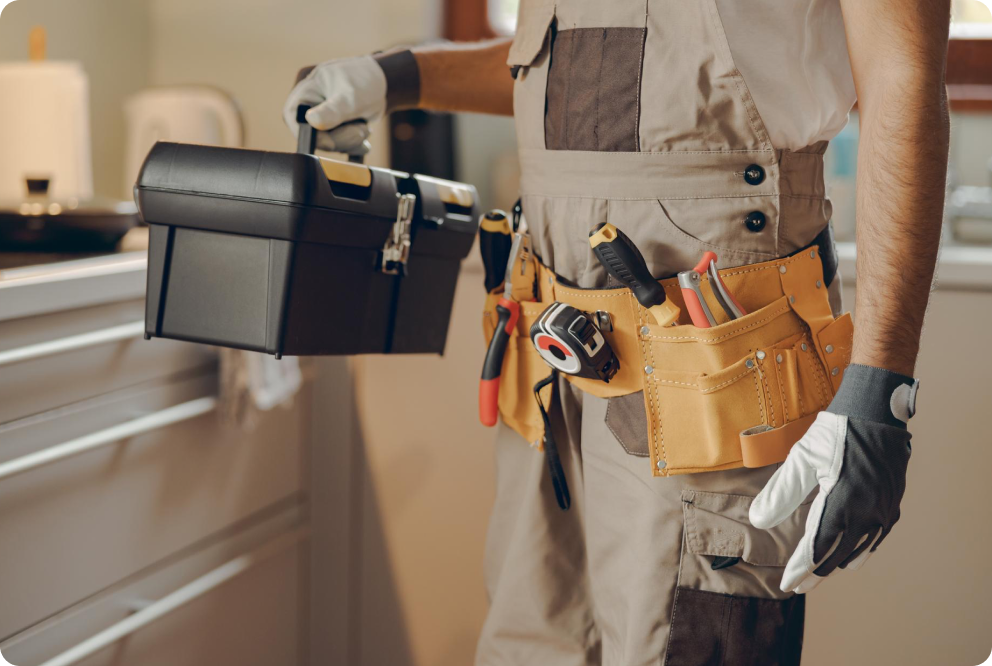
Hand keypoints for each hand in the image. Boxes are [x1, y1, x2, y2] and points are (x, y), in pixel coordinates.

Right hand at [282, 55, 385, 154]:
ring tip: (363, 125)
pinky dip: (353, 144)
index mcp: (304, 92)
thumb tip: (311, 121)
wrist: (383, 83)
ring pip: (329, 144)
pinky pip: (339, 146)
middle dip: (340, 139)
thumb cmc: (365, 81)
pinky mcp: (333, 129)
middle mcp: (308, 107)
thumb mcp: (351, 96)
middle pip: (314, 137)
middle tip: (360, 129)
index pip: (295, 121)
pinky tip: (362, 133)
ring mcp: (321, 119)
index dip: (312, 136)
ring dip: (350, 140)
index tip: (332, 142)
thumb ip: (333, 110)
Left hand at [749, 363, 918, 593]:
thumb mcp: (801, 459)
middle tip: (796, 585)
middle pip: (836, 556)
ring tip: (817, 573)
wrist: (875, 411)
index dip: (800, 569)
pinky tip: (850, 556)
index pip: (816, 549)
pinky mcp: (892, 504)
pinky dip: (860, 551)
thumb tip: (757, 521)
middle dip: (814, 573)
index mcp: (842, 503)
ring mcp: (883, 510)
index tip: (786, 585)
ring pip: (858, 550)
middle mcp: (866, 512)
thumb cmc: (834, 432)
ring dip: (836, 563)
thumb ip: (780, 493)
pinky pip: (876, 538)